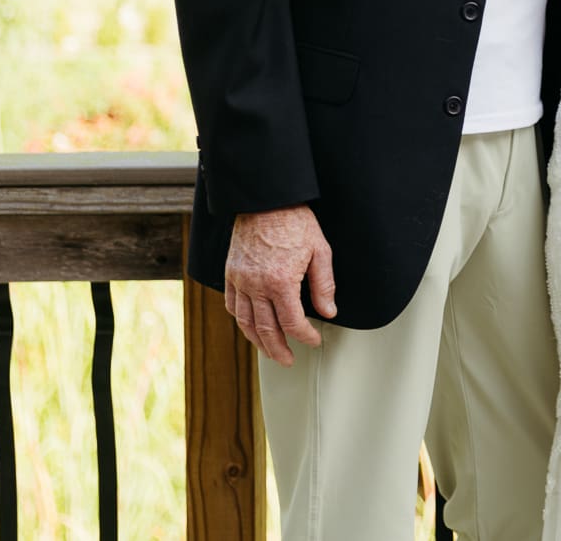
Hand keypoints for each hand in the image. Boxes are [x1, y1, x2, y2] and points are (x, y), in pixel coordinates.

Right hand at [224, 204, 335, 365]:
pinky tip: (249, 325)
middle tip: (288, 360)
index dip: (305, 336)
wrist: (266, 200)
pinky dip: (240, 319)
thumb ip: (324, 285)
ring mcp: (241, 280)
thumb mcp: (320, 251)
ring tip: (269, 351)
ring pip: (245, 321)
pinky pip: (231, 303)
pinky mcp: (231, 273)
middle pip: (266, 329)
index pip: (292, 323)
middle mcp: (257, 285)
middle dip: (279, 349)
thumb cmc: (295, 221)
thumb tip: (329, 311)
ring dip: (258, 341)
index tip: (313, 340)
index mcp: (281, 282)